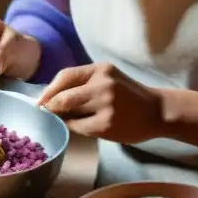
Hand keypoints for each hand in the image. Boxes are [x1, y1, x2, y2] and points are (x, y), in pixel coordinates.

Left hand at [37, 63, 163, 144]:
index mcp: (101, 69)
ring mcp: (105, 105)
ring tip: (73, 118)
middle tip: (49, 113)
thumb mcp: (109, 79)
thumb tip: (51, 98)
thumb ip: (84, 83)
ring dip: (65, 117)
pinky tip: (85, 126)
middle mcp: (102, 84)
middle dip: (52, 107)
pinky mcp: (106, 124)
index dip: (49, 90)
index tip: (40, 101)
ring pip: (69, 113)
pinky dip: (76, 127)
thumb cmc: (129, 95)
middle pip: (63, 97)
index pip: (65, 76)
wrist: (157, 111)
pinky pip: (79, 127)